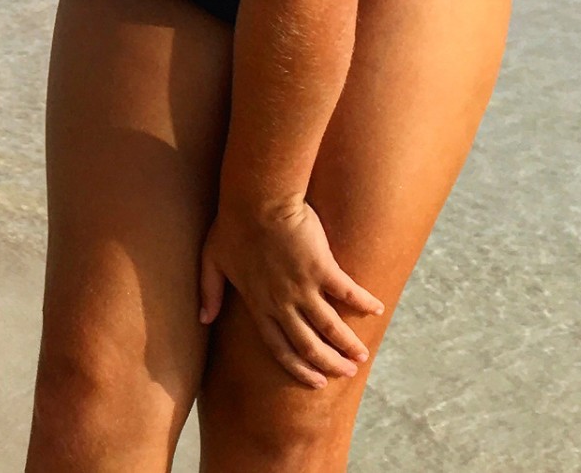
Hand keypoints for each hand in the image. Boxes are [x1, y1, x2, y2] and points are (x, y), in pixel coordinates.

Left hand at [198, 196, 384, 387]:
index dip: (297, 367)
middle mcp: (281, 302)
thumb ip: (208, 292)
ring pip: (330, 327)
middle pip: (308, 344)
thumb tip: (203, 318)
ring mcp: (302, 287)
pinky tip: (377, 310)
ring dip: (348, 344)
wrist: (256, 199)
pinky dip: (364, 303)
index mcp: (257, 303)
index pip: (278, 346)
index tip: (314, 381)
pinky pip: (348, 292)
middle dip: (329, 363)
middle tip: (347, 371)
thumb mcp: (211, 261)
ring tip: (361, 354)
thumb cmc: (232, 225)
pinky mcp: (322, 268)